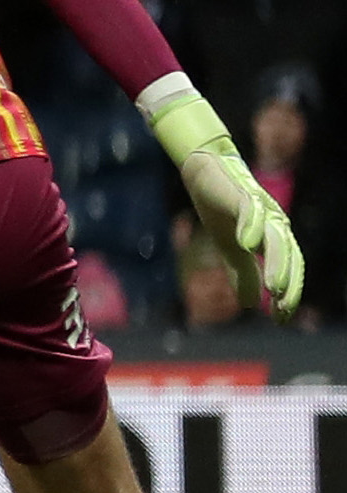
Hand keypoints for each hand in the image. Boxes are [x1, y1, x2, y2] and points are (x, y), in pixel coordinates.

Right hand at [147, 77, 305, 316]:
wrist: (203, 173)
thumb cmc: (219, 209)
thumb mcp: (228, 248)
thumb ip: (241, 273)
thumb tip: (250, 304)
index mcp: (273, 237)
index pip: (288, 268)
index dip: (288, 293)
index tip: (282, 319)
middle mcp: (274, 223)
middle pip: (288, 256)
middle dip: (288, 283)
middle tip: (283, 308)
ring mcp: (260, 209)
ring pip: (275, 239)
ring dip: (276, 264)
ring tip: (273, 288)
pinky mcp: (242, 195)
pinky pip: (251, 212)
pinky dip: (251, 227)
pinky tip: (247, 245)